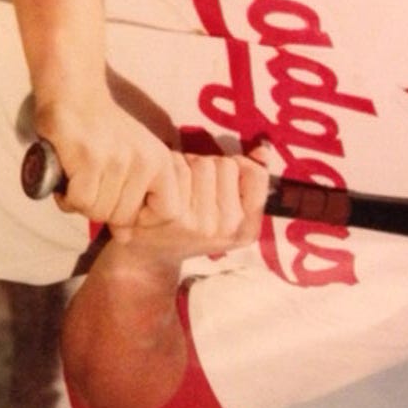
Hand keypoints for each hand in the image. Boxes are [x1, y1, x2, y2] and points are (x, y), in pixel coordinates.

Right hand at [35, 92, 182, 229]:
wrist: (77, 95)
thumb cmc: (104, 133)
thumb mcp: (131, 163)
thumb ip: (132, 199)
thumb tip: (126, 239)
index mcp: (162, 163)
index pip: (170, 212)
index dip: (145, 219)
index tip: (124, 210)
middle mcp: (146, 162)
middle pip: (124, 217)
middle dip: (102, 210)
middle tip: (91, 188)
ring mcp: (119, 160)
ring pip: (98, 211)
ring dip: (81, 203)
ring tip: (78, 180)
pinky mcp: (90, 158)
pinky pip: (79, 200)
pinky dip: (66, 197)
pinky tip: (66, 179)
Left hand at [111, 150, 268, 263]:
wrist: (144, 257)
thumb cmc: (188, 226)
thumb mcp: (227, 211)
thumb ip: (250, 179)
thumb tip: (263, 149)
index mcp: (246, 230)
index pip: (255, 174)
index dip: (238, 167)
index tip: (220, 178)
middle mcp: (228, 228)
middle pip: (227, 164)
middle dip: (209, 167)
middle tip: (191, 188)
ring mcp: (203, 223)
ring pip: (203, 162)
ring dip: (188, 164)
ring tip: (175, 187)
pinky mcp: (176, 215)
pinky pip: (180, 167)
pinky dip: (168, 166)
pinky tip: (159, 186)